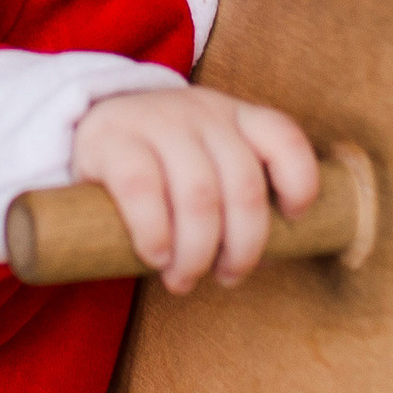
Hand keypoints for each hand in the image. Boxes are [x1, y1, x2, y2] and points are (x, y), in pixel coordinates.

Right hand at [70, 87, 318, 293]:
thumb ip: (237, 192)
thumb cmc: (165, 164)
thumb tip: (272, 255)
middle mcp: (203, 112)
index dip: (300, 184)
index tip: (291, 221)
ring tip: (184, 279)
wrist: (92, 127)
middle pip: (244, 185)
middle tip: (226, 276)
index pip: (284, 139)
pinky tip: (155, 256)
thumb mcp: (209, 160)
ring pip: (198, 193)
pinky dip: (155, 233)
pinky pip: (142, 188)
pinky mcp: (112, 139)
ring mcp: (157, 120)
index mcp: (235, 116)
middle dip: (243, 246)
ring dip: (197, 252)